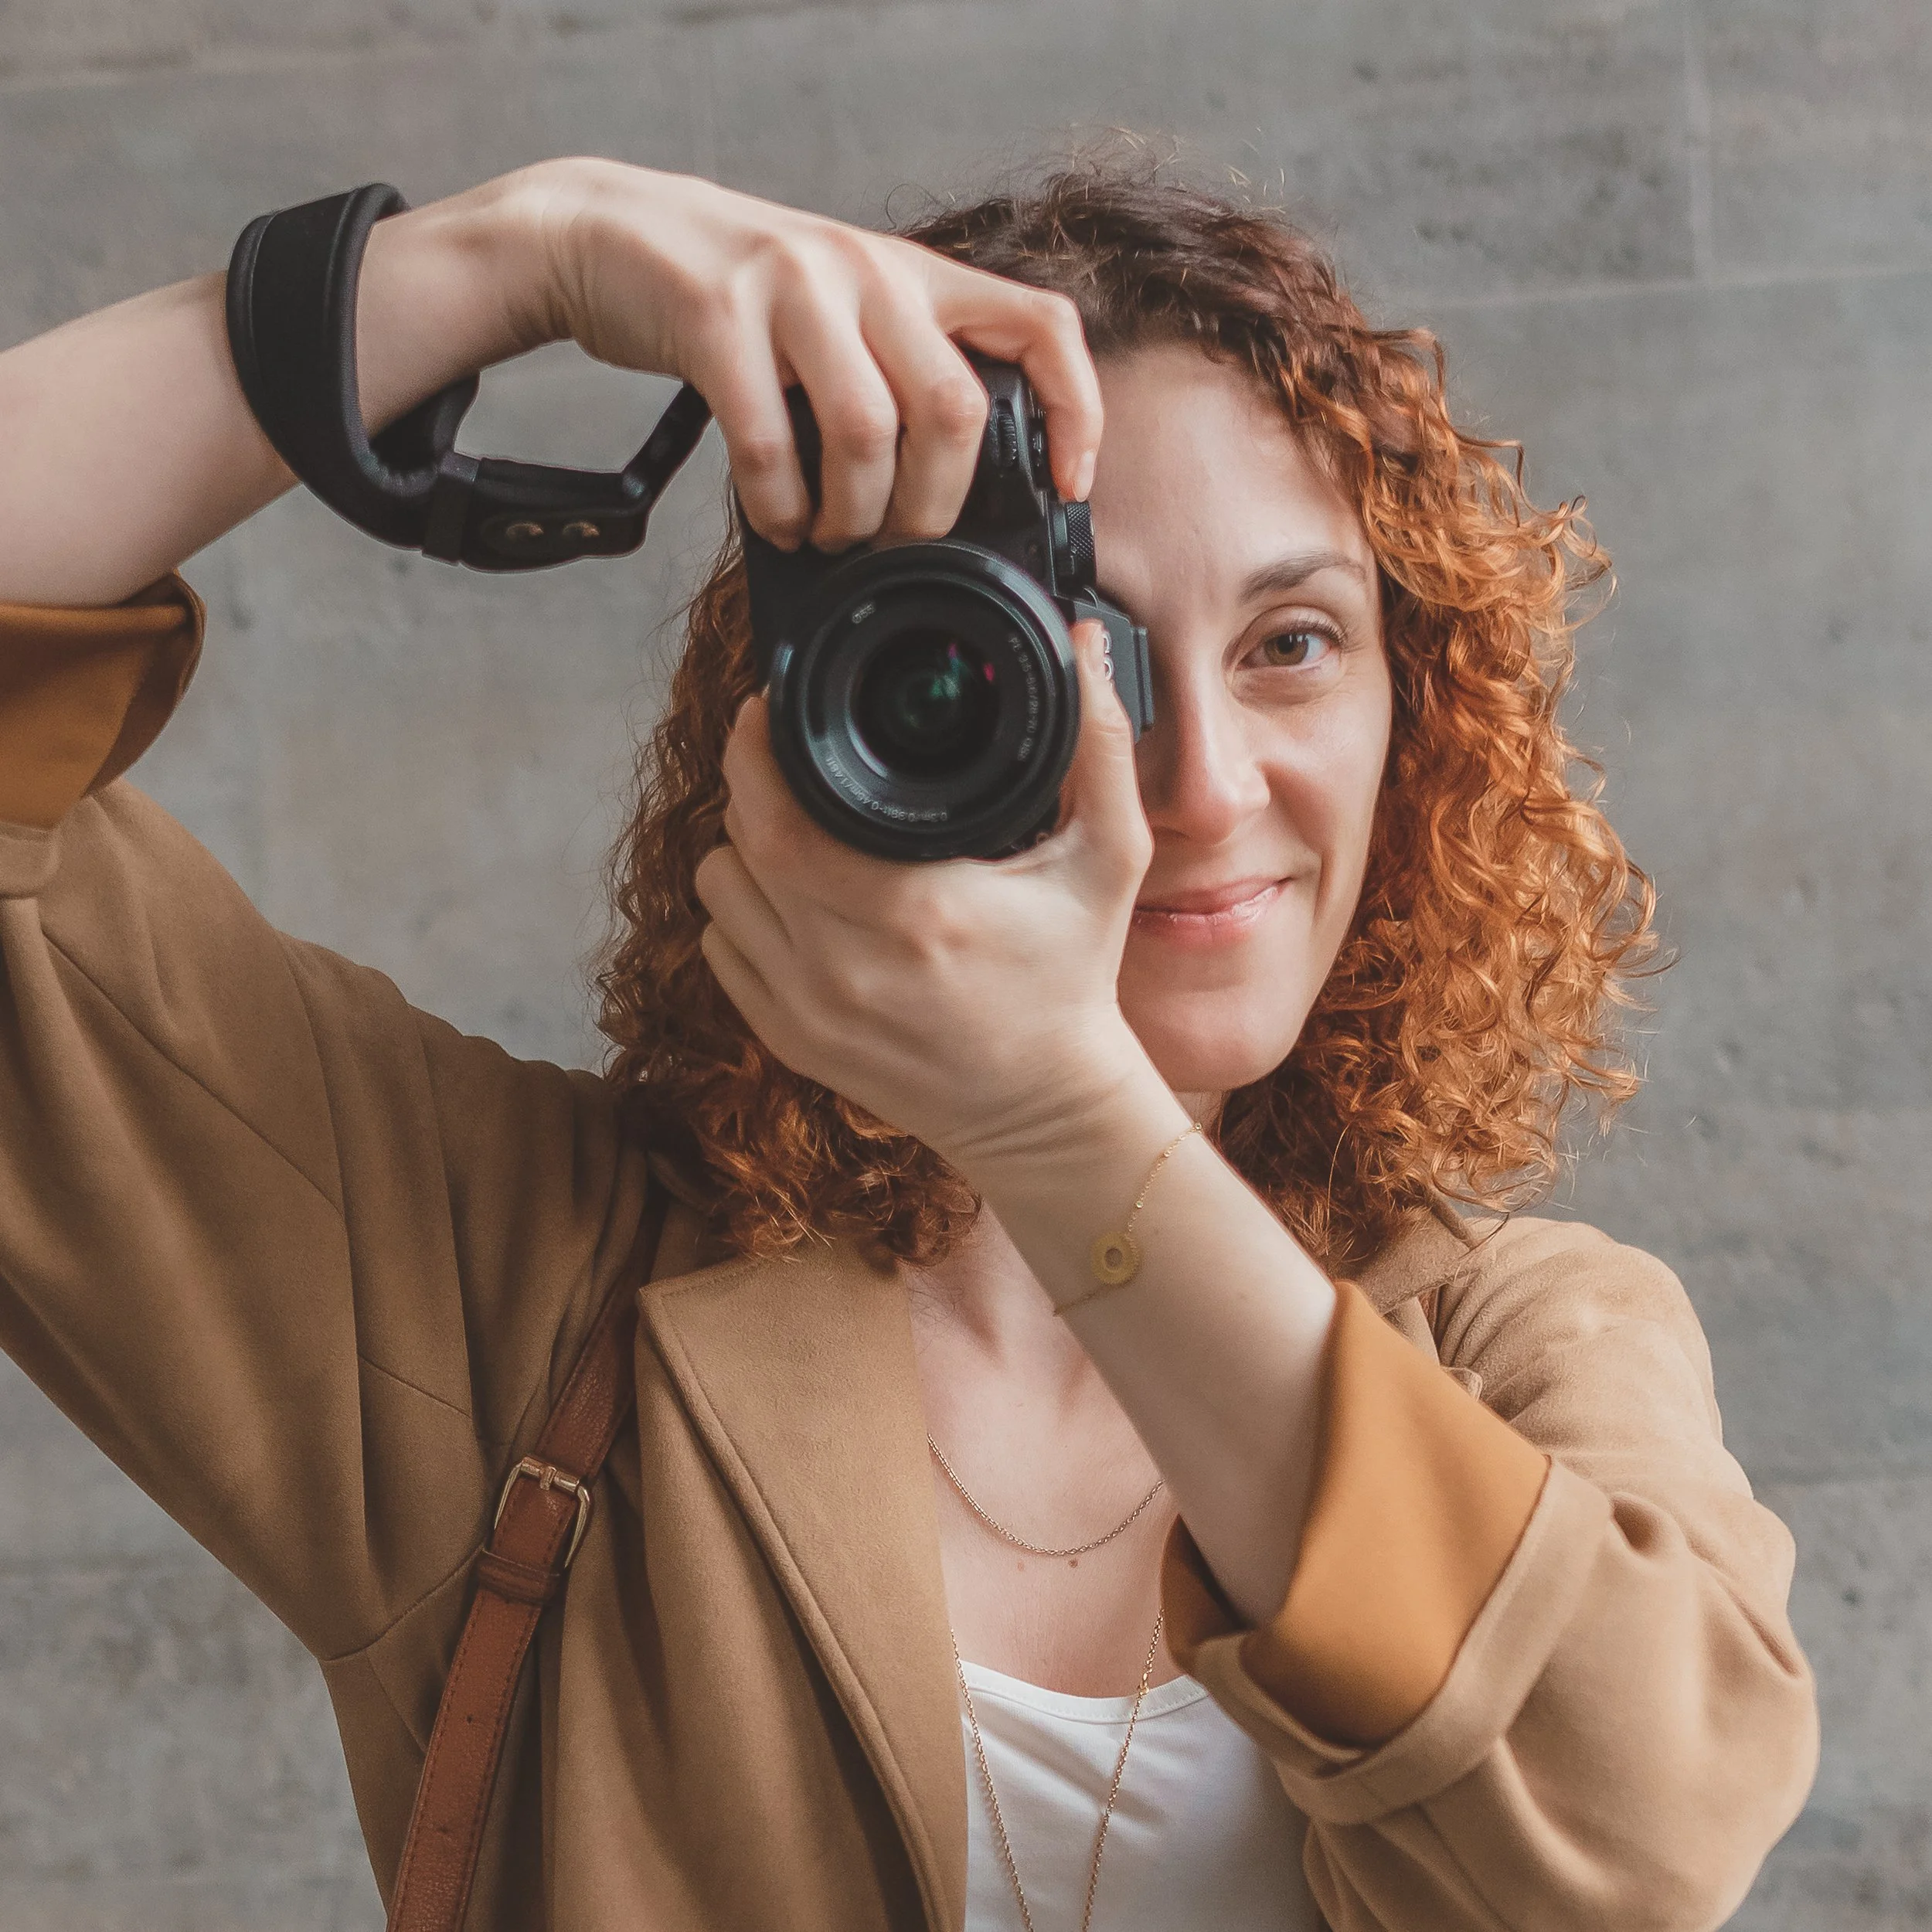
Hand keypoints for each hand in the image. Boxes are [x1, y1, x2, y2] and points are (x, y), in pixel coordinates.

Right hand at [507, 158, 1102, 551]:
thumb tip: (949, 489)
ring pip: (868, 435)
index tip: (1068, 484)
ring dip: (854, 516)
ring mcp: (792, 288)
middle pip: (954, 411)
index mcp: (915, 274)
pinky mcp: (717, 319)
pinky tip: (779, 520)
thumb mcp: (844, 308)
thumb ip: (900, 367)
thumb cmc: (741, 295)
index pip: (1042, 327)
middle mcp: (867, 270)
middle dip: (934, 507)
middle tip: (900, 543)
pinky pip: (769, 446)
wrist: (610, 230)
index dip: (1075, 413)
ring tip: (831, 534)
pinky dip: (780, 509)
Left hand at [692, 623, 1156, 1179]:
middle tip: (780, 758)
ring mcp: (807, 1011)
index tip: (767, 713)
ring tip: (792, 831)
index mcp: (913, 912)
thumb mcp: (1108, 858)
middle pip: (736, 848)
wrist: (1044, 1112)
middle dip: (748, 789)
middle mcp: (843, 967)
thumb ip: (1098, 745)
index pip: (779, 821)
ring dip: (743, 852)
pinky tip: (790, 898)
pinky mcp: (790, 1043)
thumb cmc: (1073, 981)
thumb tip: (1084, 642)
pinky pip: (721, 951)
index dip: (755, 755)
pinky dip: (741, 914)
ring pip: (718, 895)